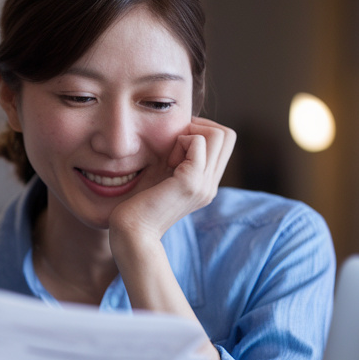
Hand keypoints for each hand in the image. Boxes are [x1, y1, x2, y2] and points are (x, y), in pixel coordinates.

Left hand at [109, 117, 235, 243]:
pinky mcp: (191, 182)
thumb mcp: (162, 175)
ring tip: (170, 156)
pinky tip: (166, 162)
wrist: (131, 231)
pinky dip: (181, 142)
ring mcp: (205, 184)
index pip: (225, 141)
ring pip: (219, 135)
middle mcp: (211, 184)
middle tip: (173, 145)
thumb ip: (176, 159)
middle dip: (199, 128)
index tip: (176, 140)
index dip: (202, 130)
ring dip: (190, 135)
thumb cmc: (137, 203)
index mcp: (206, 183)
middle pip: (227, 135)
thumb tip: (181, 131)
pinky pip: (199, 143)